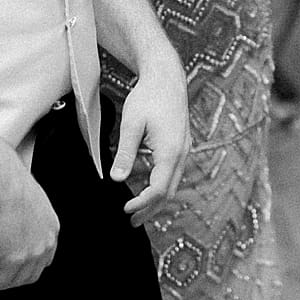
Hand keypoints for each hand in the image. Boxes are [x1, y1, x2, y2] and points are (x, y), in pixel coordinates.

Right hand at [0, 166, 60, 291]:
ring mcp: (33, 252)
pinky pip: (1, 281)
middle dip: (14, 279)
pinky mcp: (15, 258)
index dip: (30, 266)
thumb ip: (24, 211)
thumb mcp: (26, 197)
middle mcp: (47, 241)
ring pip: (16, 280)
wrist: (2, 183)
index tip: (13, 269)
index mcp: (51, 226)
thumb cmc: (8, 182)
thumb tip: (9, 213)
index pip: (46, 256)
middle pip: (33, 273)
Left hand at [110, 55, 189, 223]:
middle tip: (132, 222)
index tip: (124, 209)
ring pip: (173, 184)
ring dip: (156, 200)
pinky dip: (161, 186)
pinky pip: (173, 173)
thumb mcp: (131, 124)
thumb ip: (125, 154)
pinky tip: (147, 188)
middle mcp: (181, 154)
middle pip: (169, 192)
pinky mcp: (181, 145)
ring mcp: (184, 149)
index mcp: (170, 151)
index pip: (158, 189)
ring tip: (138, 211)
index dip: (142, 203)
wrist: (167, 77)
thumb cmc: (148, 97)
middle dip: (151, 209)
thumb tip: (116, 180)